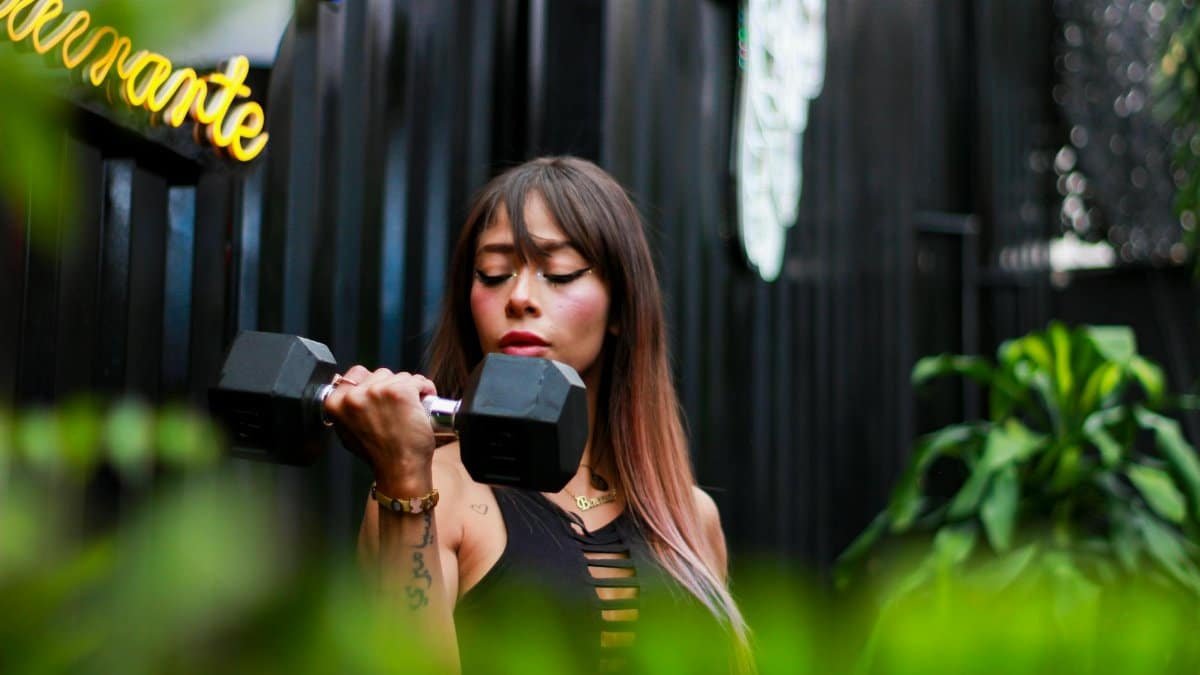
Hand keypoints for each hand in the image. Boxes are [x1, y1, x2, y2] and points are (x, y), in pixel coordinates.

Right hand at [322, 366, 438, 486]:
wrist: (399, 469)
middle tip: (398, 407)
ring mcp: (377, 391)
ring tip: (411, 407)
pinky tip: (424, 401)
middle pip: (379, 374)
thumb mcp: (347, 433)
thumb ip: (345, 411)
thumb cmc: (378, 455)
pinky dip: (425, 388)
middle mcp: (354, 395)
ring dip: (409, 388)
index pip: (355, 374)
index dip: (371, 383)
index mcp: (336, 403)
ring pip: (400, 376)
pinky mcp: (400, 392)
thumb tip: (347, 393)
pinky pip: (417, 380)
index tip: (381, 394)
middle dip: (391, 387)